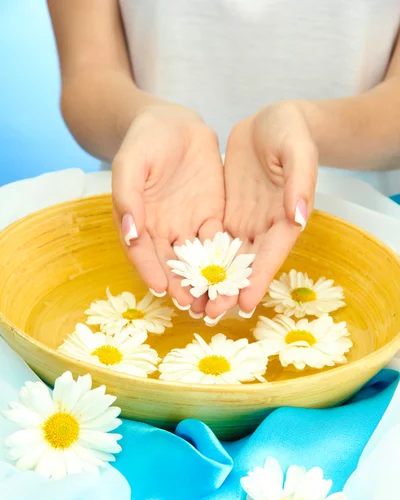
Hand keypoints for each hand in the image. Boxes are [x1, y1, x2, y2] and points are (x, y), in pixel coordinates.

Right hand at [112, 103, 224, 313]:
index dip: (151, 271)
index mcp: (138, 223)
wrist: (173, 123)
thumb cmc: (143, 142)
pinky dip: (224, 259)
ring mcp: (187, 226)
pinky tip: (234, 273)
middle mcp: (162, 231)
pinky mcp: (211, 217)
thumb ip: (127, 197)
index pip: (143, 253)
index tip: (161, 290)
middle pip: (171, 265)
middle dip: (181, 286)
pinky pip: (218, 241)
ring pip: (196, 260)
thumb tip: (129, 232)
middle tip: (193, 306)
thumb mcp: (130, 164)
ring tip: (215, 300)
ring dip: (204, 281)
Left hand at [207, 101, 317, 317]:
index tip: (244, 305)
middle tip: (210, 314)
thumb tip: (299, 217)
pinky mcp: (228, 214)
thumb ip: (299, 182)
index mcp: (286, 217)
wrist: (272, 121)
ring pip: (226, 259)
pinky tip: (184, 274)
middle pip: (246, 265)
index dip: (258, 280)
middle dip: (229, 290)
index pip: (272, 254)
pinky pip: (211, 239)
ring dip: (212, 281)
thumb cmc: (291, 132)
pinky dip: (200, 258)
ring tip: (193, 304)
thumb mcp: (297, 150)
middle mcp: (265, 227)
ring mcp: (245, 222)